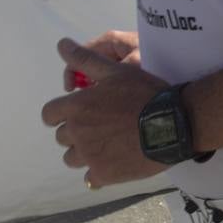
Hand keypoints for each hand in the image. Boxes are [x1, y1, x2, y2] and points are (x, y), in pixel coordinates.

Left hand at [42, 36, 167, 188]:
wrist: (174, 123)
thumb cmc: (144, 93)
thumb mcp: (115, 70)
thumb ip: (85, 59)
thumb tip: (61, 44)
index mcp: (76, 107)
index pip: (49, 115)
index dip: (61, 114)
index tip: (78, 113)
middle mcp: (77, 132)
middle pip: (62, 137)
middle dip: (76, 132)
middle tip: (102, 126)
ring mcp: (89, 156)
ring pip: (72, 158)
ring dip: (84, 152)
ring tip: (108, 145)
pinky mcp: (104, 174)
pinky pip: (89, 179)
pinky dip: (97, 172)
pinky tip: (113, 163)